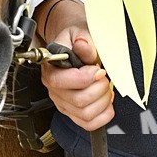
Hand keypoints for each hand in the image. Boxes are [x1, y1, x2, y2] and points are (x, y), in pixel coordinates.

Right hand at [40, 9, 113, 131]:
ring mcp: (64, 103)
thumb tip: (82, 45)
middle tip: (103, 76)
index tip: (97, 69)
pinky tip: (105, 100)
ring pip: (85, 114)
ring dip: (103, 101)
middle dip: (99, 88)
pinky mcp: (74, 112)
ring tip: (105, 87)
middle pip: (78, 101)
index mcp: (51, 68)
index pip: (61, 82)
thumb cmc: (75, 39)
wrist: (75, 45)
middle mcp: (54, 89)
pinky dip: (103, 115)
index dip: (85, 78)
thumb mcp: (79, 33)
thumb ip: (84, 42)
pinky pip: (89, 124)